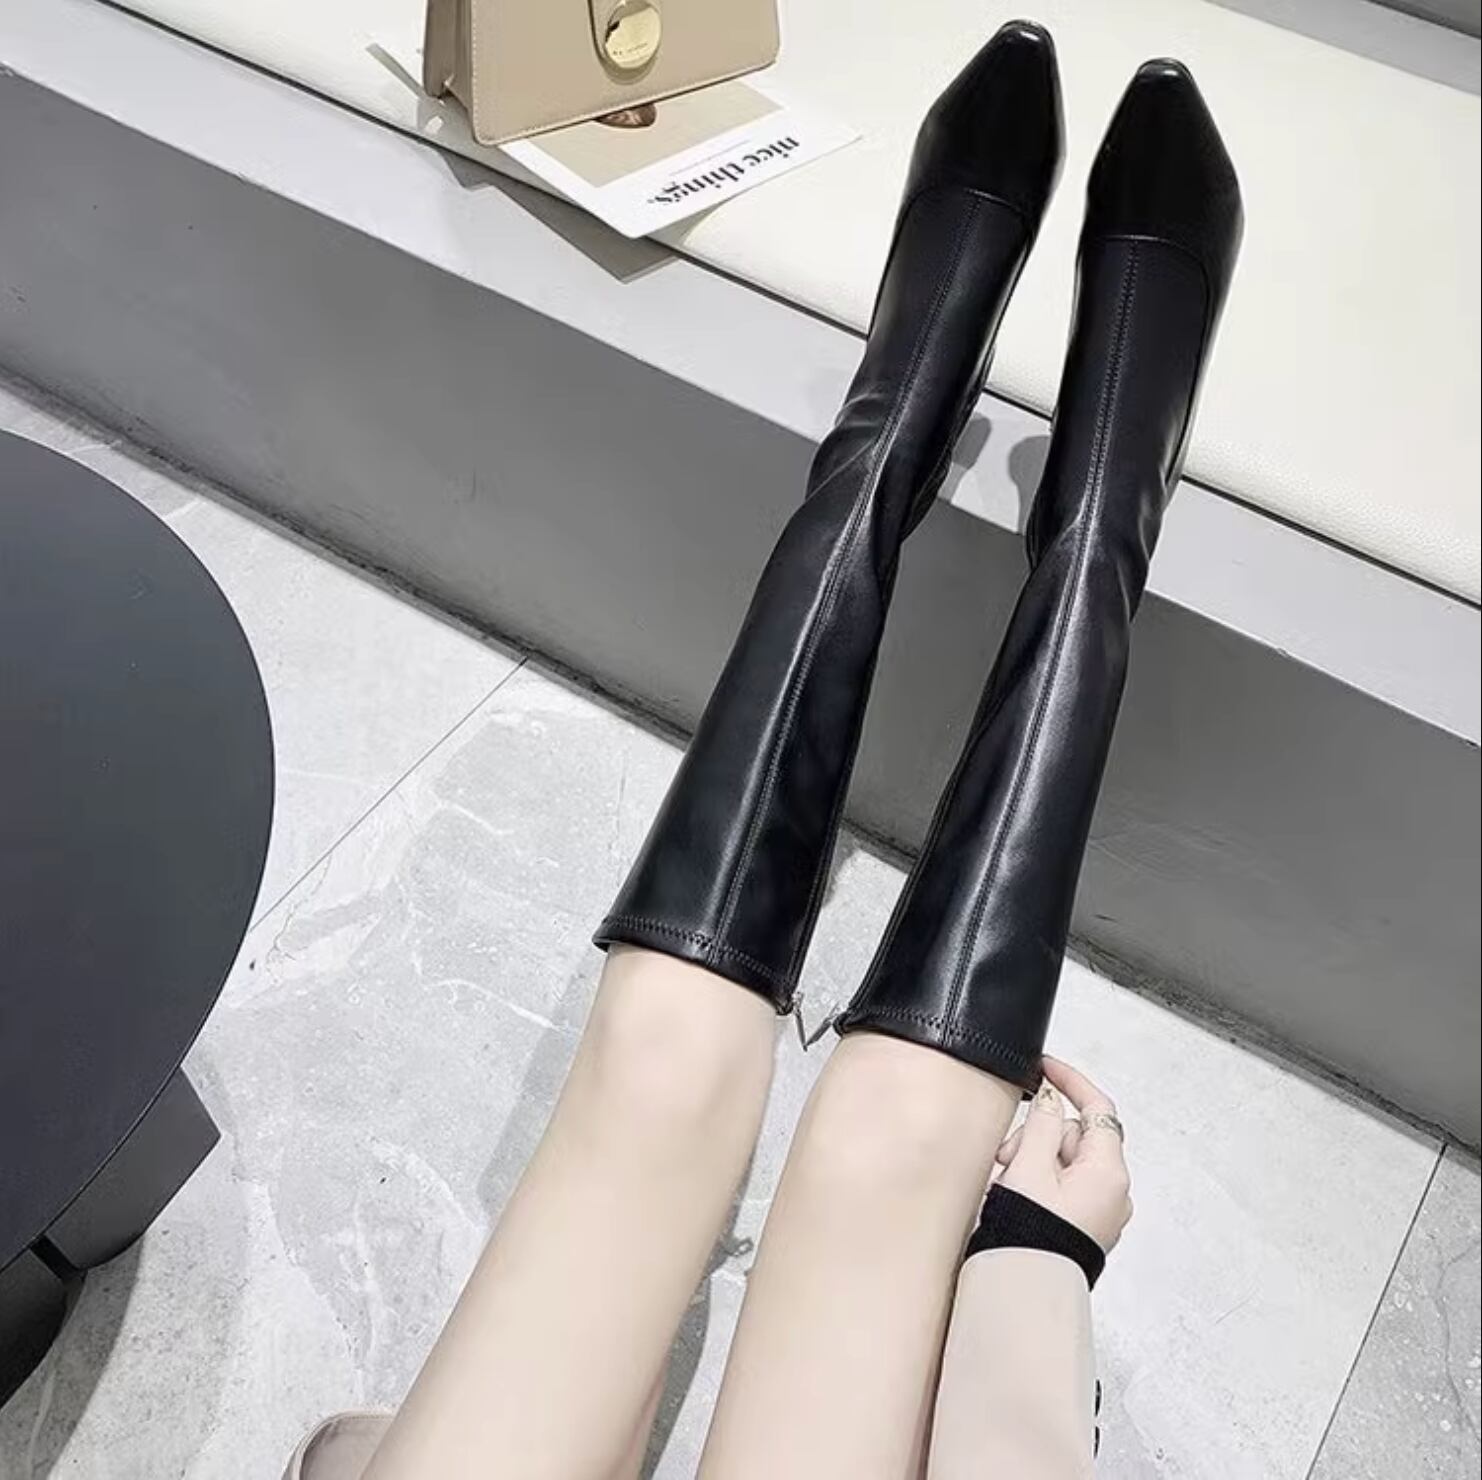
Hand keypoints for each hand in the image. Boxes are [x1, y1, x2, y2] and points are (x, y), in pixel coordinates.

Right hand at [995, 1057, 1132, 1252]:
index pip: (1097, 1108)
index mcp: (1108, 1172)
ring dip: (1035, 1159)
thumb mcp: (1031, 1166)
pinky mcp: (1086, 1226)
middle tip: (1007, 1153)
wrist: (1025, 1289)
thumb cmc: (1031, 1234)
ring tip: (1007, 1180)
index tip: (1046, 1067)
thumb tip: (1052, 1099)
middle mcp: (1114, 1192)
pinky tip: (1017, 1192)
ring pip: (1067, 1161)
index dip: (1070, 1081)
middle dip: (1039, 1135)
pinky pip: (1065, 1186)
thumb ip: (1043, 1124)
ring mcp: (1102, 1211)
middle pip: (1076, 1136)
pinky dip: (1041, 1180)